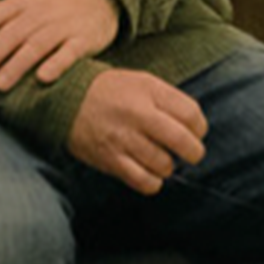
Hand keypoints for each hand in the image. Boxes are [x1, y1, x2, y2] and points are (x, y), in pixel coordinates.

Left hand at [0, 0, 122, 93]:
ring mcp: (62, 25)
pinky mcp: (84, 38)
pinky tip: (43, 78)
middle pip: (9, 34)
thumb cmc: (52, 2)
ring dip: (16, 64)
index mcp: (19, 4)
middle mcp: (37, 14)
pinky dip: (57, 63)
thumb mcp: (25, 3)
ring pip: (36, 44)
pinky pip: (69, 51)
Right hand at [65, 67, 209, 192]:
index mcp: (148, 90)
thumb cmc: (108, 91)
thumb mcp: (140, 82)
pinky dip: (153, 182)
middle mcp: (138, 114)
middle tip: (190, 153)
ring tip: (160, 159)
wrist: (63, 98)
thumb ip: (168, 100)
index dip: (200, 128)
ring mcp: (123, 138)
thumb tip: (194, 127)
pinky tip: (149, 173)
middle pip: (184, 142)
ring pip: (165, 165)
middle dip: (194, 153)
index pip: (191, 114)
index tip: (195, 132)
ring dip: (168, 166)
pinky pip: (144, 182)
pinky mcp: (110, 159)